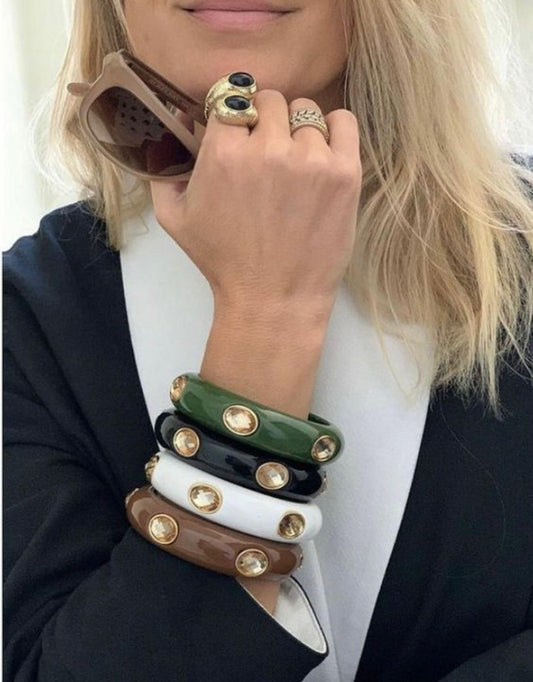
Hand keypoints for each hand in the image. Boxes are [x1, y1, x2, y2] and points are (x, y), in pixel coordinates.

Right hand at [151, 89, 361, 316]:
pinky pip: (344, 122)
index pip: (231, 100)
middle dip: (264, 121)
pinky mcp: (344, 173)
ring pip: (306, 113)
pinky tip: (323, 151)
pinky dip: (333, 128)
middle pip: (269, 101)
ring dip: (297, 133)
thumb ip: (166, 167)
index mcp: (224, 153)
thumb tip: (182, 124)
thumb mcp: (175, 218)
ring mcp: (311, 160)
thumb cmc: (223, 262)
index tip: (239, 135)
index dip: (234, 117)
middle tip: (266, 153)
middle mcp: (269, 149)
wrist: (273, 299)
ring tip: (294, 166)